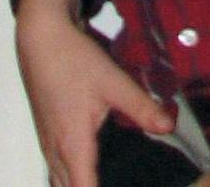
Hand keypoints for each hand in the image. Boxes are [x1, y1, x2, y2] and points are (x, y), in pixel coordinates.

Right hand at [16, 0, 173, 186]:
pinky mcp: (45, 130)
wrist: (40, 38)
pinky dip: (69, 173)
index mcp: (73, 144)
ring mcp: (47, 141)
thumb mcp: (113, 81)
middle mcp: (55, 150)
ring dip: (77, 184)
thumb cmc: (74, 60)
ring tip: (105, 176)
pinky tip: (88, 164)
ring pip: (58, 179)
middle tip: (121, 180)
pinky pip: (54, 165)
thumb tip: (170, 128)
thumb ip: (141, 107)